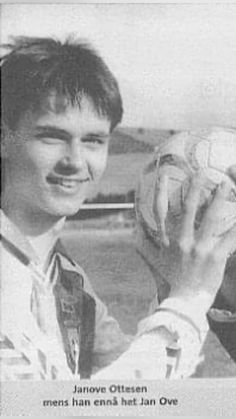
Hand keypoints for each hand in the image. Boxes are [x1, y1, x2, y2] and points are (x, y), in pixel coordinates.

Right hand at [154, 167, 235, 307]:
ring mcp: (200, 248)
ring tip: (226, 185)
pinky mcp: (215, 256)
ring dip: (219, 199)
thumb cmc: (169, 278)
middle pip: (190, 208)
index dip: (160, 191)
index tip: (162, 176)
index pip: (161, 210)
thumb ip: (141, 241)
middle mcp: (183, 240)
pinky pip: (229, 236)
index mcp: (168, 239)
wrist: (184, 301)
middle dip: (196, 187)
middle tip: (202, 172)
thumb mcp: (152, 259)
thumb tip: (135, 223)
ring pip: (212, 217)